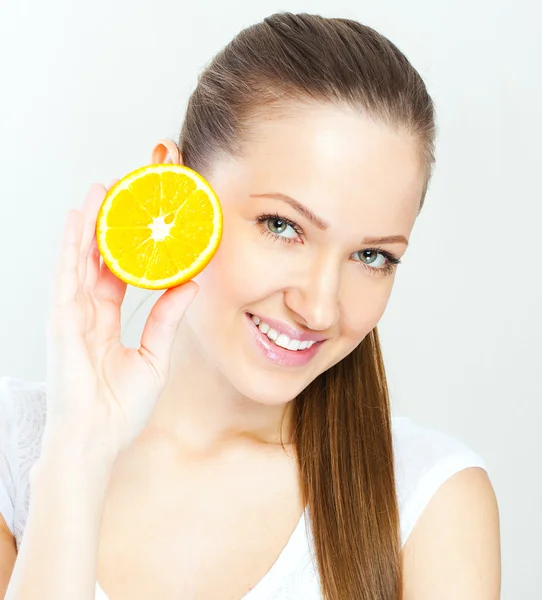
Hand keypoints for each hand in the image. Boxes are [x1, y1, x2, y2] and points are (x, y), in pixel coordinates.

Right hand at [43, 181, 197, 459]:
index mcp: (106, 322)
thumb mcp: (154, 355)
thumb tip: (189, 284)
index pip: (116, 274)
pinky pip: (67, 278)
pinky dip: (70, 248)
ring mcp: (71, 316)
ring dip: (88, 225)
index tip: (140, 222)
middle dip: (106, 226)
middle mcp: (86, 314)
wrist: (97, 440)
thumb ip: (166, 317)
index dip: (127, 248)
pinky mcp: (63, 323)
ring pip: (79, 260)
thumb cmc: (120, 406)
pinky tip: (77, 221)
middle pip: (95, 259)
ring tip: (100, 192)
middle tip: (120, 193)